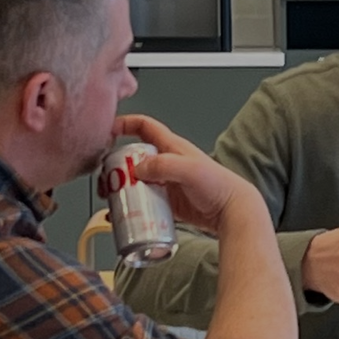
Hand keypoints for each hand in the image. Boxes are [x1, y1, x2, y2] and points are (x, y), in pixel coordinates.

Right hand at [113, 115, 269, 239]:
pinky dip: (132, 206)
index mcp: (172, 147)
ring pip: (136, 180)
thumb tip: (138, 168)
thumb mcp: (189, 169)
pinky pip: (144, 201)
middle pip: (133, 158)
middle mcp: (167, 162)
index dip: (125, 124)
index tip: (107, 131)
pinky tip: (124, 214)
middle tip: (105, 180)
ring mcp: (167, 182)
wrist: (232, 211)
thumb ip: (164, 165)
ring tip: (110, 199)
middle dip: (115, 166)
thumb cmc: (218, 186)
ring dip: (120, 188)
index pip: (144, 126)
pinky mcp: (169, 201)